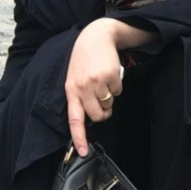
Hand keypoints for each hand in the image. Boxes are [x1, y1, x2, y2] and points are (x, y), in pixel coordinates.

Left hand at [65, 20, 123, 155]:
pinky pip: (118, 92)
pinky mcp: (111, 76)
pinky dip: (117, 86)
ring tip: (103, 82)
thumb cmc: (84, 61)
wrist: (96, 37)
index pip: (74, 119)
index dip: (79, 137)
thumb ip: (79, 97)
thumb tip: (89, 119)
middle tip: (103, 102)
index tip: (83, 153)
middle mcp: (83, 88)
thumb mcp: (74, 78)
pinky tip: (110, 74)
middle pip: (98, 116)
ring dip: (110, 98)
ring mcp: (97, 82)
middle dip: (103, 113)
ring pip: (109, 104)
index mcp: (71, 91)